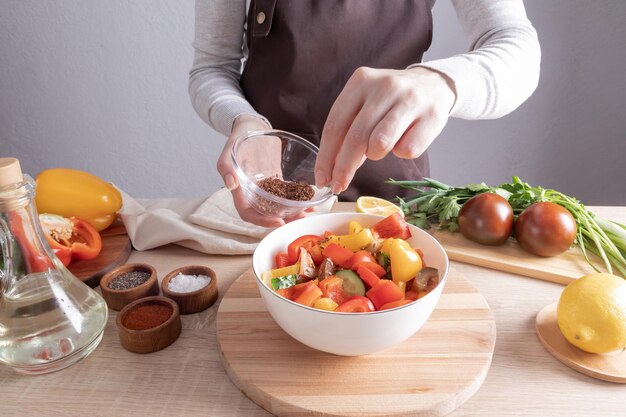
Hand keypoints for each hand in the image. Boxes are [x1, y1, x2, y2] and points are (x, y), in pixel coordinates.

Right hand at [217, 115, 306, 226]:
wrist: (250, 127)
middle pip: (267, 214)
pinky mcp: (277, 181)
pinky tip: (310, 199)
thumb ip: (226, 168)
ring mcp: (266, 189)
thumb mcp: (228, 151)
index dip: (263, 221)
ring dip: (293, 212)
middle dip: (284, 219)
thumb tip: (231, 185)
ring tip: (308, 210)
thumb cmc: (237, 139)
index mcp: (239, 191)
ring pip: (279, 207)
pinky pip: (287, 194)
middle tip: (300, 216)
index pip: (249, 214)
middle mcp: (253, 194)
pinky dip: (297, 199)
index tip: (279, 221)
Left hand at [314, 66, 455, 193]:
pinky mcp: (430, 116)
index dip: (326, 156)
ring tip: (381, 146)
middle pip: (355, 138)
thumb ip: (349, 130)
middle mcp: (384, 87)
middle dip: (344, 168)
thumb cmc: (392, 102)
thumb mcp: (366, 105)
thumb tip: (332, 170)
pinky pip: (406, 151)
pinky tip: (405, 138)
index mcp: (361, 81)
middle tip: (338, 186)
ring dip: (376, 154)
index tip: (322, 178)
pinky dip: (402, 152)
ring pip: (380, 144)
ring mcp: (409, 100)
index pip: (335, 124)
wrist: (434, 85)